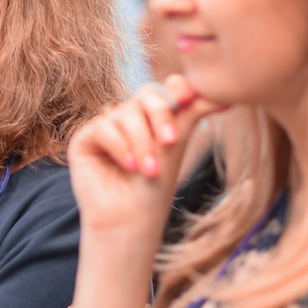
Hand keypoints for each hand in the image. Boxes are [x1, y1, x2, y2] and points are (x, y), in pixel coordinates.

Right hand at [68, 75, 222, 235]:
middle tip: (170, 141)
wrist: (131, 218)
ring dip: (141, 142)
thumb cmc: (156, 187)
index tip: (188, 98)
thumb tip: (223, 94)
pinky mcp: (84, 139)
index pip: (163, 89)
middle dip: (160, 115)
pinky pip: (103, 127)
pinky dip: (120, 147)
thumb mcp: (177, 143)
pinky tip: (129, 167)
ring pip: (125, 114)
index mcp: (152, 117)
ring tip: (149, 170)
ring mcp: (105, 126)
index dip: (175, 89)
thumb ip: (192, 111)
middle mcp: (128, 118)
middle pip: (145, 95)